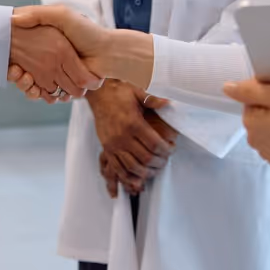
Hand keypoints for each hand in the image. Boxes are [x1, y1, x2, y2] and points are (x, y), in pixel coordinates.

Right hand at [11, 6, 153, 87]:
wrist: (108, 52)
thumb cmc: (86, 31)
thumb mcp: (61, 15)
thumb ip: (38, 14)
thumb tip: (13, 18)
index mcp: (46, 43)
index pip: (19, 52)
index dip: (11, 58)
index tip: (8, 59)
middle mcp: (48, 59)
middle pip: (22, 71)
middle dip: (16, 74)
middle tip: (15, 71)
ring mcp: (55, 74)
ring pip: (31, 84)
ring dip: (25, 85)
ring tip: (24, 78)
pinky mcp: (63, 87)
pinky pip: (45, 94)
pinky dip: (38, 94)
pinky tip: (35, 89)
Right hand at [88, 80, 176, 197]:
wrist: (98, 94)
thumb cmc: (119, 93)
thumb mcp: (138, 93)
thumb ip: (154, 100)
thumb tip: (169, 103)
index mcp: (133, 123)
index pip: (154, 144)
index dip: (166, 151)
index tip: (171, 150)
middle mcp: (123, 136)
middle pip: (145, 158)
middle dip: (159, 163)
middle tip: (165, 161)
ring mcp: (113, 144)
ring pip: (132, 167)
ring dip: (146, 172)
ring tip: (154, 170)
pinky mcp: (106, 148)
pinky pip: (117, 167)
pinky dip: (128, 176)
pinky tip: (137, 177)